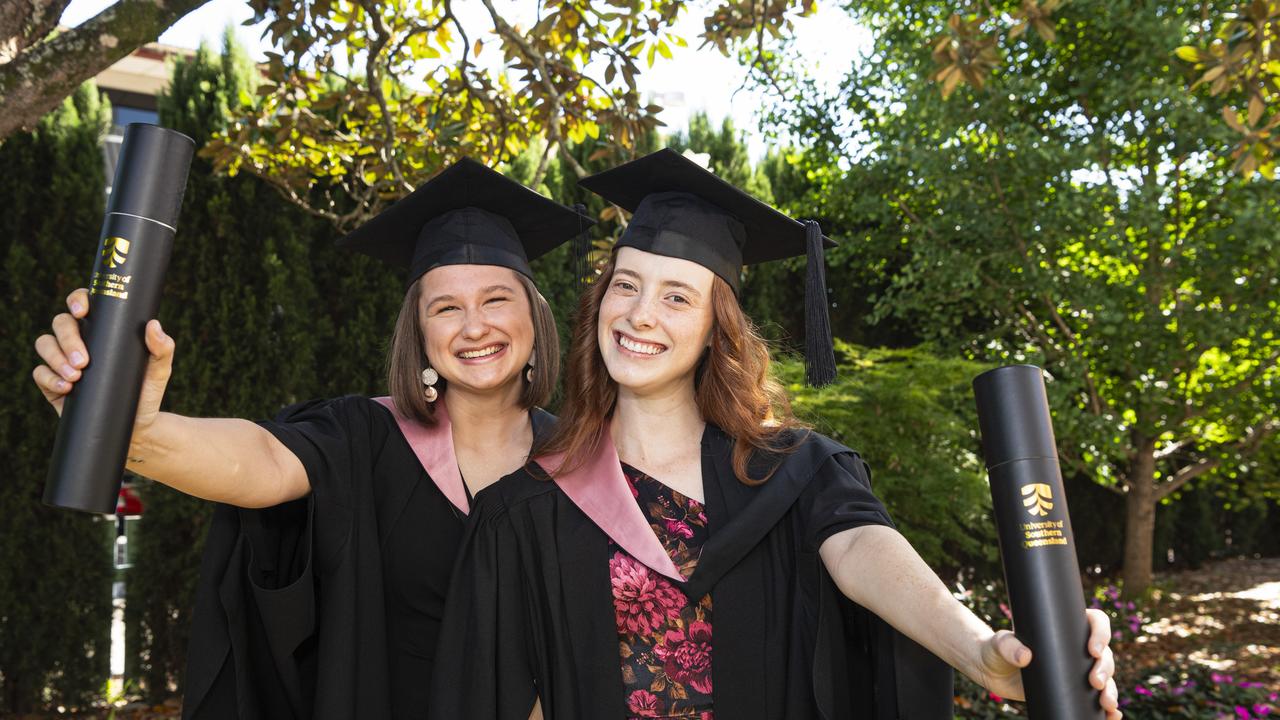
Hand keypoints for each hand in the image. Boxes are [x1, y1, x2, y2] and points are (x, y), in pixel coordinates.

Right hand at [32, 288, 175, 441]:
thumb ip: (162, 348)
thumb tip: (153, 325)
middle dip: (68, 338)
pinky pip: (39, 373)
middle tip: (84, 361)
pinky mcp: (52, 383)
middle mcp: (79, 340)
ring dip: (56, 358)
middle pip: (61, 323)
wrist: (134, 425)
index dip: (78, 300)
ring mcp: (63, 360)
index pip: (84, 304)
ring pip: (44, 343)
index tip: (82, 310)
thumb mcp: (159, 370)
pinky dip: (49, 378)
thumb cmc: (146, 391)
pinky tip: (67, 388)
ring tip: (75, 376)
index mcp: (103, 329)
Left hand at [978, 607, 1120, 718]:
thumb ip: (1008, 646)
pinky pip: (1096, 699)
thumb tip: (1025, 657)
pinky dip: (1108, 709)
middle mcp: (1076, 648)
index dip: (1101, 633)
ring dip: (1110, 691)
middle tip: (1095, 682)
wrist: (992, 672)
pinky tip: (1112, 716)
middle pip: (1105, 654)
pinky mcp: (1072, 690)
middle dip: (1105, 669)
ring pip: (1106, 678)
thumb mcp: (1000, 644)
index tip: (1093, 650)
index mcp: (1065, 628)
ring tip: (1107, 704)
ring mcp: (1076, 671)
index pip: (1095, 622)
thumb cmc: (997, 649)